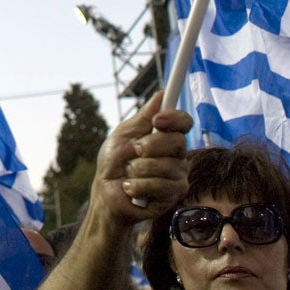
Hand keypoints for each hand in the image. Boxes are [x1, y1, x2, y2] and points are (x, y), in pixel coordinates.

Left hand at [92, 90, 191, 224]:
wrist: (105, 193)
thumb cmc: (114, 162)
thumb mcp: (123, 135)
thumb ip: (143, 117)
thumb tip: (162, 94)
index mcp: (166, 137)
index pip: (184, 122)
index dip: (174, 118)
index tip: (157, 120)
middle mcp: (177, 155)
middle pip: (177, 142)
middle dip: (149, 146)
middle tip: (134, 152)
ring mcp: (178, 175)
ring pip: (167, 165)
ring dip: (139, 169)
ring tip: (129, 174)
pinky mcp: (174, 195)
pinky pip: (160, 185)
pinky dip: (138, 185)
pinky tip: (131, 188)